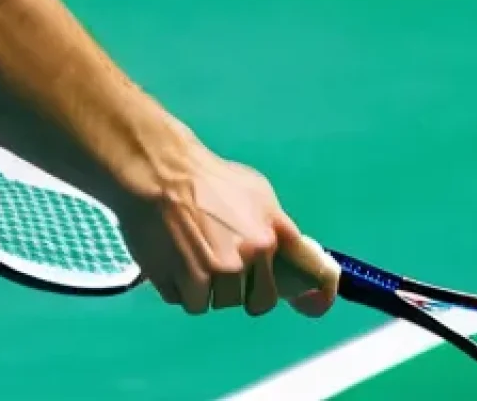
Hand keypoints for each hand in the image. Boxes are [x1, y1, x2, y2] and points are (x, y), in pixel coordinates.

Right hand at [116, 129, 338, 317]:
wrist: (161, 173)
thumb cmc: (208, 178)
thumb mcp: (257, 192)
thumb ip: (276, 226)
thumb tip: (290, 255)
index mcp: (271, 234)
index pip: (304, 276)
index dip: (314, 293)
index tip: (316, 303)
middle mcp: (249, 257)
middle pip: (258, 301)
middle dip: (244, 290)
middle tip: (224, 267)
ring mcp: (216, 274)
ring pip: (220, 303)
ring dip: (208, 289)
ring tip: (193, 254)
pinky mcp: (185, 285)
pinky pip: (190, 304)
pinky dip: (181, 289)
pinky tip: (174, 259)